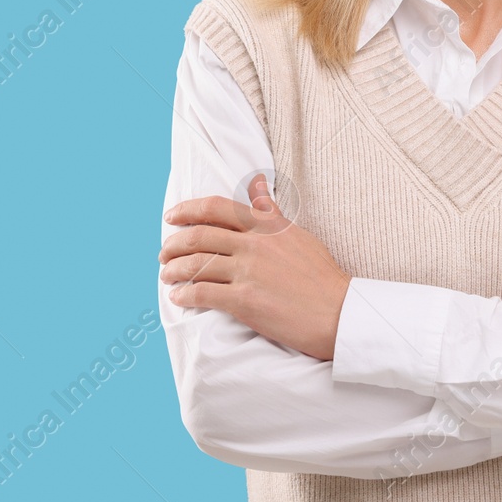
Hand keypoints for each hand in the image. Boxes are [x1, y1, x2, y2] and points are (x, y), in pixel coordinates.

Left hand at [160, 174, 351, 360]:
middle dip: (173, 244)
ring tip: (166, 276)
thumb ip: (271, 213)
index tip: (172, 217)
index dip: (187, 210)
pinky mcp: (244, 301)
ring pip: (196, 264)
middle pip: (199, 236)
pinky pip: (202, 294)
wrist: (338, 313)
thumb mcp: (298, 235)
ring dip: (173, 270)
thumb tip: (256, 188)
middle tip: (164, 253)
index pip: (216, 208)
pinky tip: (179, 298)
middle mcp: (255, 244)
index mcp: (266, 226)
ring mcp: (248, 272)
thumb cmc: (321, 277)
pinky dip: (184, 295)